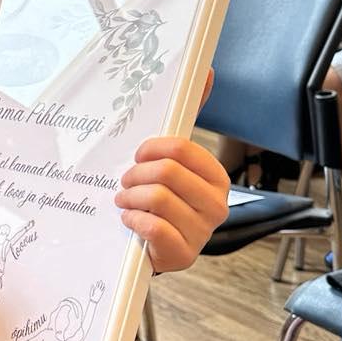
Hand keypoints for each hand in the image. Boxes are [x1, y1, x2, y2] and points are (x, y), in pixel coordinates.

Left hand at [115, 136, 229, 273]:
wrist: (163, 252)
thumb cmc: (167, 209)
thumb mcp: (175, 178)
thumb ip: (179, 146)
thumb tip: (198, 87)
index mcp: (217, 180)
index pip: (182, 149)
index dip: (153, 148)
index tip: (139, 156)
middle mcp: (216, 205)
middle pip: (167, 171)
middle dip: (137, 173)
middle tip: (127, 180)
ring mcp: (202, 231)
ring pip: (157, 197)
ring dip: (130, 197)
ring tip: (124, 200)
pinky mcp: (184, 253)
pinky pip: (152, 226)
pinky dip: (134, 218)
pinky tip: (130, 218)